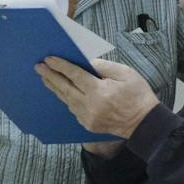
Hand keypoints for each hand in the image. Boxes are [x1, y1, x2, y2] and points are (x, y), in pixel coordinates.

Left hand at [37, 56, 155, 138]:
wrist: (145, 122)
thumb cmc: (138, 95)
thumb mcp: (125, 73)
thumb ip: (103, 66)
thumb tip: (85, 62)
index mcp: (98, 91)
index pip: (74, 75)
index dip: (60, 66)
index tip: (49, 59)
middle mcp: (89, 105)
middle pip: (64, 88)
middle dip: (51, 76)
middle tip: (39, 67)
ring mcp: (87, 117)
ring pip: (66, 100)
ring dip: (55, 88)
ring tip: (46, 78)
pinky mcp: (88, 124)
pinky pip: (73, 109)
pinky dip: (66, 99)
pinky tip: (62, 92)